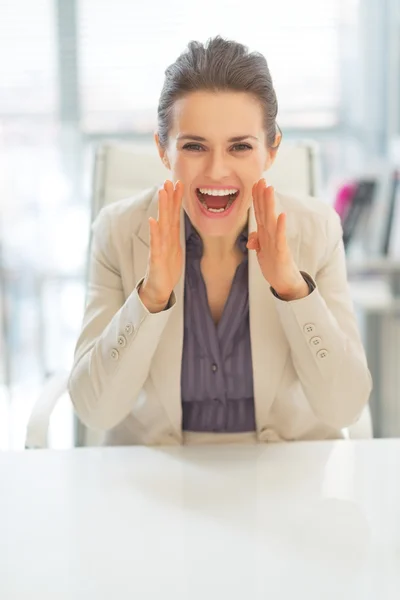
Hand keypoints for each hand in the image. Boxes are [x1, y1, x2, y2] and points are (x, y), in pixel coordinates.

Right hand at [139, 180, 183, 311]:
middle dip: (168, 198)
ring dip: (162, 208)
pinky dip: (154, 232)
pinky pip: (155, 244)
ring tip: (162, 192)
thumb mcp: (174, 251)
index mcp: (170, 238)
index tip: (179, 184)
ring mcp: (159, 248)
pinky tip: (153, 221)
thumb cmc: (166, 270)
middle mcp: (163, 240)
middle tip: (168, 181)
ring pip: (161, 225)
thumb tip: (176, 222)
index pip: (173, 215)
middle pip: (167, 215)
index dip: (176, 200)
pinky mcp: (156, 259)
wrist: (158, 290)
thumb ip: (174, 236)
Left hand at [247, 179, 308, 300]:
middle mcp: (272, 236)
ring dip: (270, 205)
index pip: (260, 213)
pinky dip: (281, 227)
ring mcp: (277, 243)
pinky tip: (282, 215)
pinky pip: (280, 238)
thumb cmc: (276, 267)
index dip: (257, 199)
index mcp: (266, 235)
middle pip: (265, 212)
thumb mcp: (262, 255)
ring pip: (272, 221)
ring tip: (270, 189)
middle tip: (262, 179)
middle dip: (263, 196)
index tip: (255, 183)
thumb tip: (251, 240)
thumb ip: (258, 244)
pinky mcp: (282, 253)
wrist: (286, 284)